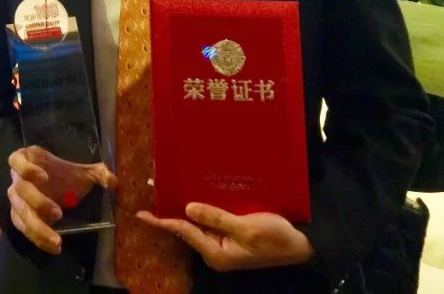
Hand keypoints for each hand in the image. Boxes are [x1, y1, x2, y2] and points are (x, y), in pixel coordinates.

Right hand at [6, 146, 115, 254]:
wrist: (57, 188)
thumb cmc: (65, 175)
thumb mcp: (83, 172)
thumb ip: (98, 173)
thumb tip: (113, 181)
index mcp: (28, 159)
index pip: (17, 161)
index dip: (27, 169)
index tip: (45, 177)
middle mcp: (17, 179)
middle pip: (20, 190)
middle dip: (38, 202)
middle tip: (58, 213)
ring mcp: (16, 199)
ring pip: (20, 213)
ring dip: (37, 228)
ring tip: (57, 241)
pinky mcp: (18, 216)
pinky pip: (23, 229)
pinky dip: (37, 239)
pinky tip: (54, 247)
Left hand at [137, 204, 314, 272]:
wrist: (303, 245)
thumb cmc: (276, 238)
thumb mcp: (246, 227)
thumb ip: (216, 217)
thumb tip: (187, 208)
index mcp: (217, 253)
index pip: (183, 232)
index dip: (161, 221)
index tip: (140, 214)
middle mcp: (216, 251)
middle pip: (186, 228)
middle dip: (169, 211)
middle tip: (153, 191)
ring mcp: (224, 244)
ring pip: (197, 224)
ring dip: (183, 208)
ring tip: (166, 189)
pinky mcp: (232, 236)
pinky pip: (210, 221)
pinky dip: (200, 209)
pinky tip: (192, 194)